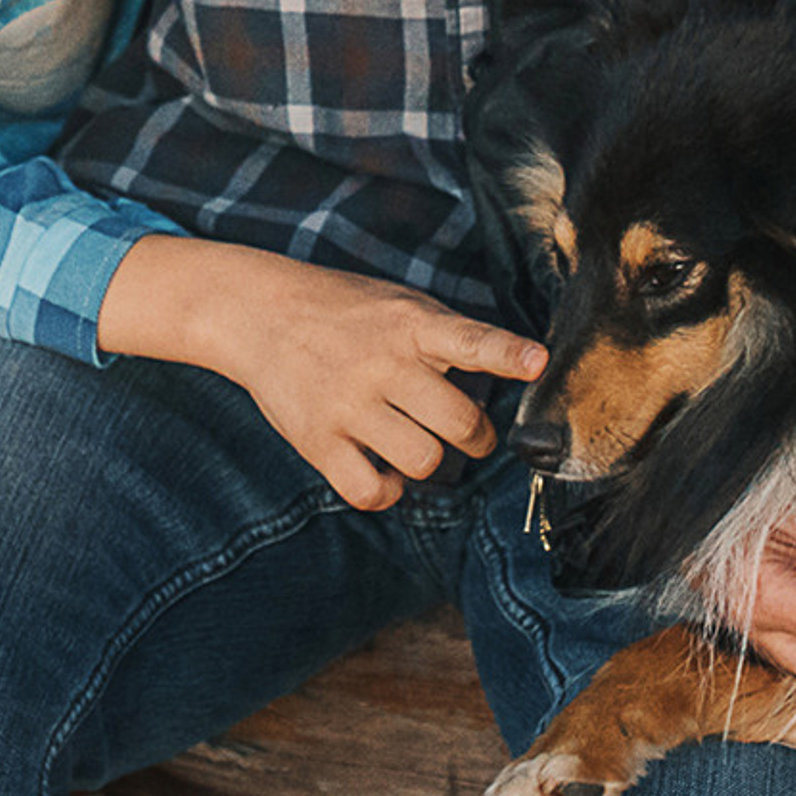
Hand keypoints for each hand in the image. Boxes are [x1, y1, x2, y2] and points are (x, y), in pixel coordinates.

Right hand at [98, 238, 545, 509]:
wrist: (258, 313)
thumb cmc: (344, 312)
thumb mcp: (398, 303)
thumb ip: (448, 336)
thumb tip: (512, 372)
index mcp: (409, 324)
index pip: (468, 340)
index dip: (505, 353)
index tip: (537, 362)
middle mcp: (381, 363)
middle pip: (460, 424)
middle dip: (476, 436)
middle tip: (468, 433)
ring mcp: (347, 404)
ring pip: (423, 463)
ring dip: (430, 462)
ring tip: (417, 444)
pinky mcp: (316, 439)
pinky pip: (370, 492)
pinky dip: (385, 491)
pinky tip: (382, 469)